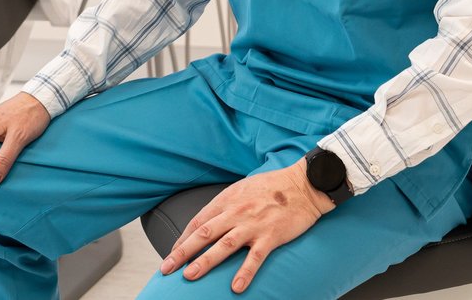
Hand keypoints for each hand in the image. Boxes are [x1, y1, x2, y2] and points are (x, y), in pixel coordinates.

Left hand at [158, 159, 335, 293]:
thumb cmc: (273, 186)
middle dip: (182, 252)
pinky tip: (236, 287)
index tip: (172, 253)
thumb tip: (210, 220)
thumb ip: (226, 205)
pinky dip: (245, 273)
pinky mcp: (271, 236)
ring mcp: (253, 225)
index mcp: (227, 200)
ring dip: (205, 262)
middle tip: (167, 268)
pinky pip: (255, 258)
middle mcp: (236, 212)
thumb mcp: (242, 188)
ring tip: (190, 276)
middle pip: (204, 234)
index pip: (198, 221)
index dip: (182, 239)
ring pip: (223, 245)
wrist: (303, 184)